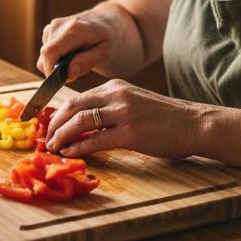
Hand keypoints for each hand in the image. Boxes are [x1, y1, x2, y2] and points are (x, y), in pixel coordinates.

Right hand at [37, 5, 129, 80]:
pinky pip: (46, 49)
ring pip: (44, 54)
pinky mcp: (50, 28)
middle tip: (75, 72)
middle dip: (55, 69)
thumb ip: (86, 63)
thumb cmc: (110, 38)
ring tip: (76, 60)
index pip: (49, 53)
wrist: (109, 21)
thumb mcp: (105, 54)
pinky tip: (71, 53)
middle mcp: (59, 25)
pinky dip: (56, 56)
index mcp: (73, 30)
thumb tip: (68, 74)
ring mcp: (53, 25)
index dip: (50, 70)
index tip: (63, 80)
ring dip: (56, 63)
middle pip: (44, 55)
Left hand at [44, 79, 201, 159]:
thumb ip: (110, 108)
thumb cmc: (166, 118)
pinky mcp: (130, 133)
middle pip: (73, 107)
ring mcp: (123, 113)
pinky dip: (79, 147)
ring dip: (62, 136)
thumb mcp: (134, 103)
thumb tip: (83, 124)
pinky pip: (96, 139)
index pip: (78, 98)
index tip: (50, 127)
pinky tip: (70, 153)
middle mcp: (117, 95)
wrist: (194, 123)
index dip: (59, 114)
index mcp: (115, 87)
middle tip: (46, 139)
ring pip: (80, 121)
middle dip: (55, 124)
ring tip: (53, 148)